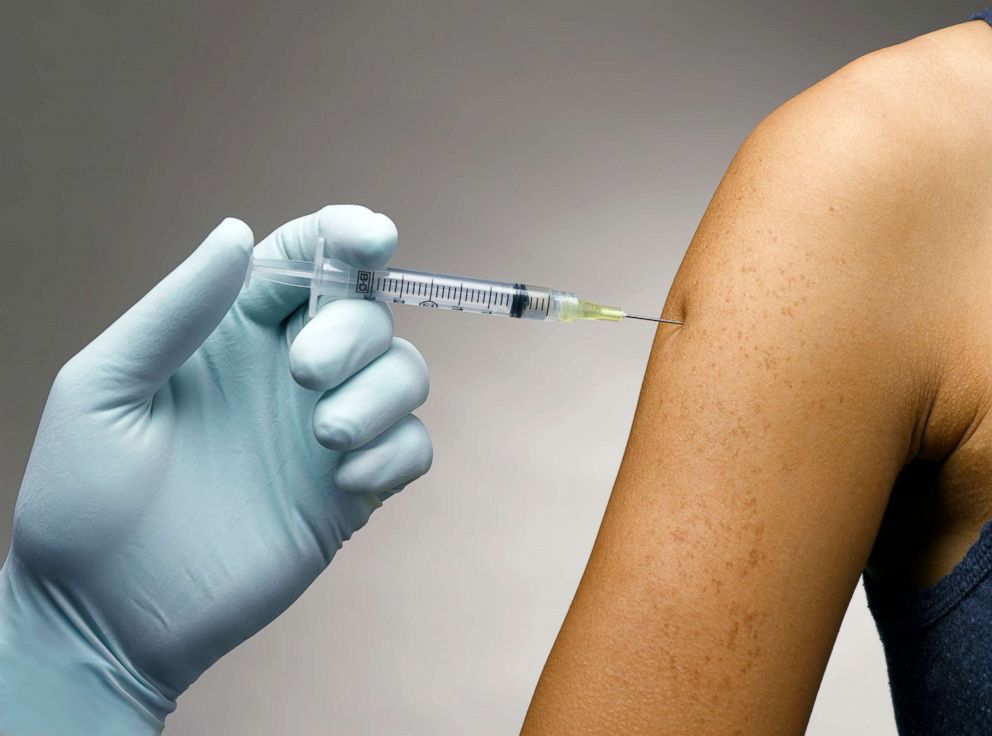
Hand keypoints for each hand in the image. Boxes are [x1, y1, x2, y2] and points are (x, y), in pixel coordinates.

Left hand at [0, 206, 432, 734]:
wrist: (105, 615)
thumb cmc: (84, 497)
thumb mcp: (104, 387)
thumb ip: (175, 309)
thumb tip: (238, 231)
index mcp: (230, 330)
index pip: (307, 257)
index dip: (348, 234)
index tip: (371, 240)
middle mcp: (287, 372)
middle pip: (368, 312)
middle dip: (353, 331)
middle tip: (304, 375)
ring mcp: (323, 431)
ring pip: (404, 373)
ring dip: (381, 391)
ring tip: (324, 435)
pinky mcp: (349, 491)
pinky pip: (411, 447)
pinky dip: (397, 449)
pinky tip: (347, 479)